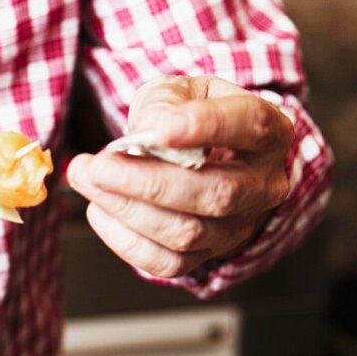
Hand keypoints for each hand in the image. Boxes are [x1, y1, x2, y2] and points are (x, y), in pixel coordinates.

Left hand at [67, 75, 293, 278]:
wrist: (200, 158)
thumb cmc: (189, 119)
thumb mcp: (180, 92)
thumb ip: (165, 102)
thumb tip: (149, 130)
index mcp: (268, 133)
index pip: (250, 127)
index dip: (207, 127)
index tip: (161, 129)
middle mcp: (262, 186)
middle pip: (215, 193)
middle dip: (149, 182)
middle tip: (100, 166)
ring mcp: (237, 227)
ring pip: (187, 233)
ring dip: (127, 209)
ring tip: (88, 180)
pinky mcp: (206, 256)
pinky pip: (167, 262)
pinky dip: (125, 240)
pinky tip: (100, 210)